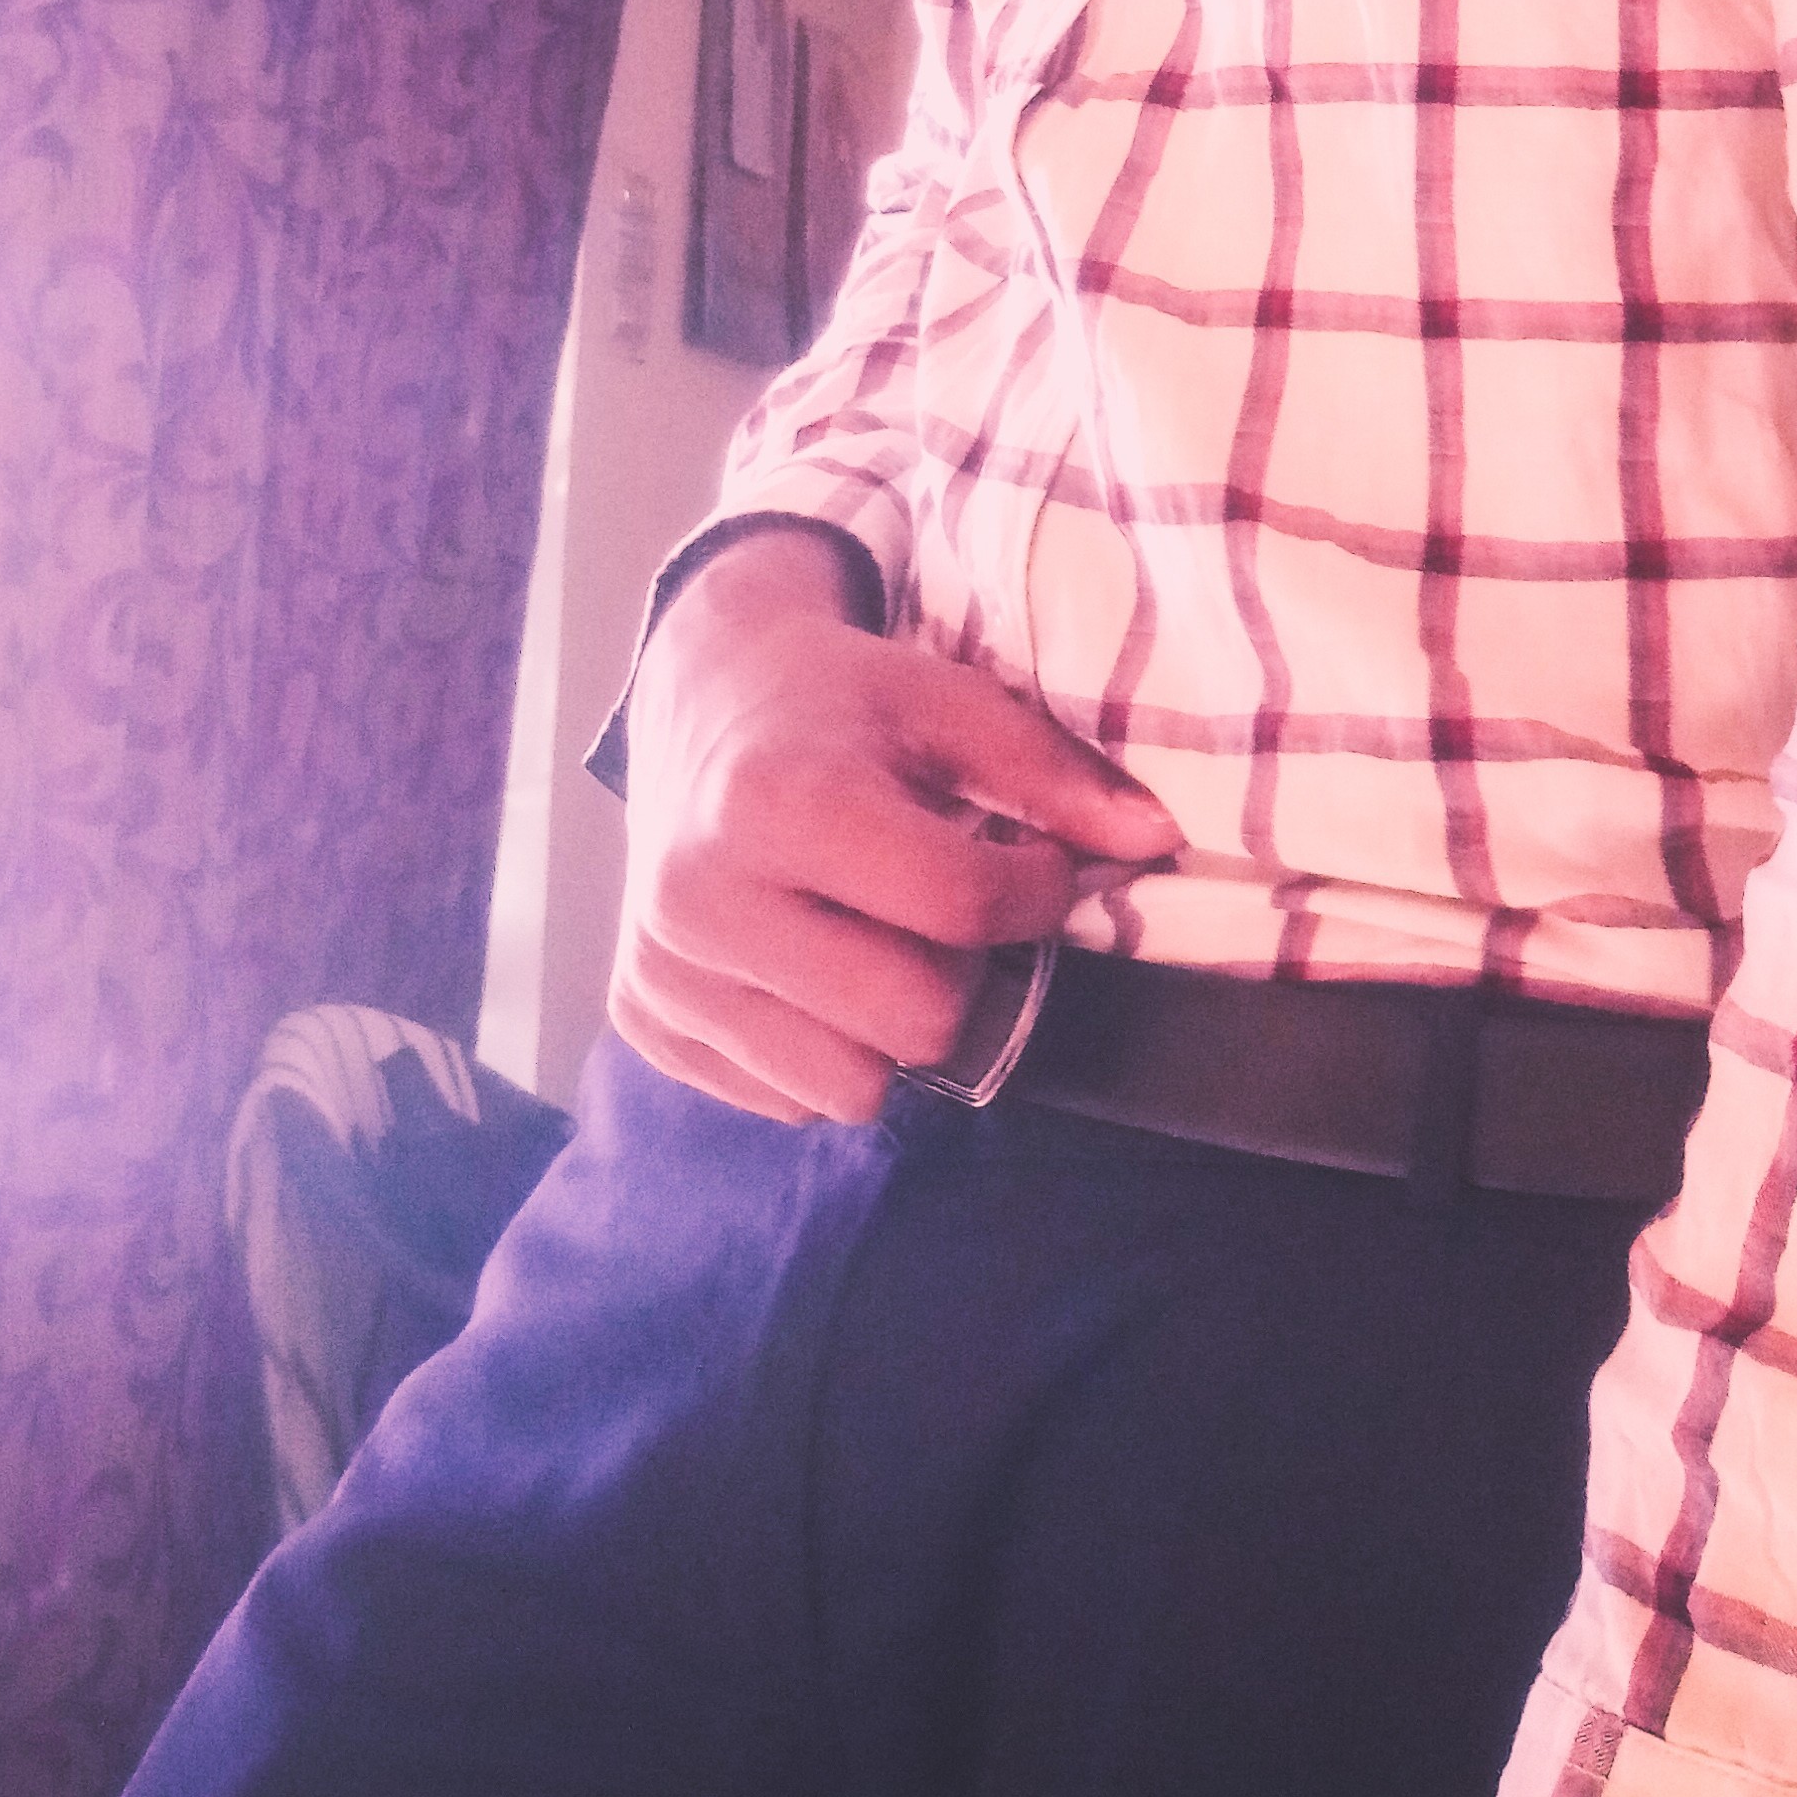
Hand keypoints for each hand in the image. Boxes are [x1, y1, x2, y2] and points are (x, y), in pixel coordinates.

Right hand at [610, 525, 1181, 1122]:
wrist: (701, 698)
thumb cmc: (843, 701)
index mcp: (777, 801)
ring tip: (881, 938)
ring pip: (848, 1086)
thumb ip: (1054, 775)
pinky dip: (822, 1047)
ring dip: (892, 1026)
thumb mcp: (949, 703)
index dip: (1034, 894)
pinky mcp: (640, 1019)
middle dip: (964, 973)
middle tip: (954, 912)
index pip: (957, 906)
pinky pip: (781, 1097)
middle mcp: (700, 897)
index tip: (1038, 866)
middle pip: (911, 1020)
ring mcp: (662, 969)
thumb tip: (1155, 842)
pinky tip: (814, 961)